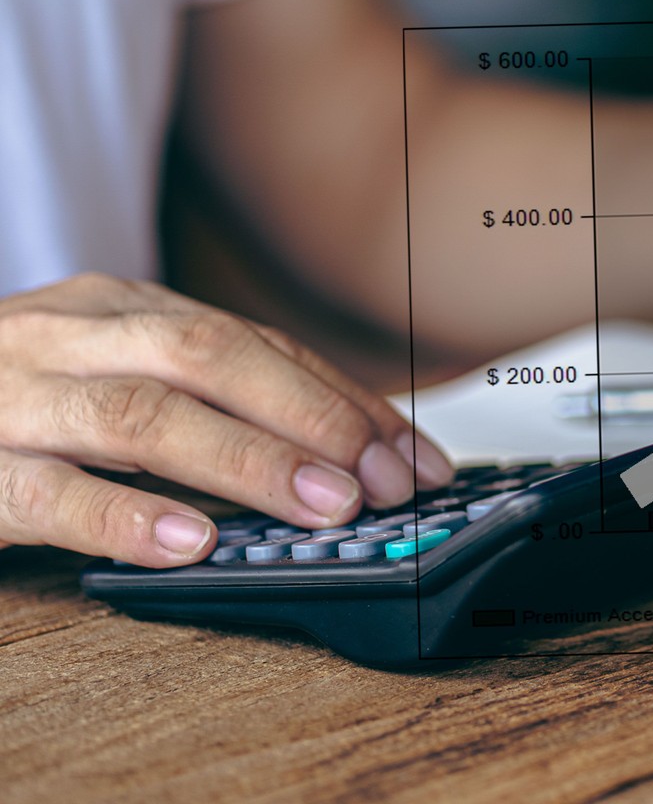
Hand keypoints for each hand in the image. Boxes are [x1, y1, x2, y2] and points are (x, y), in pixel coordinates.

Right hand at [0, 274, 453, 566]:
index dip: (341, 398)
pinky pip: (46, 494)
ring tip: (321, 504)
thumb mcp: (107, 373)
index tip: (413, 455)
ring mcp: (11, 398)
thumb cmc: (9, 400)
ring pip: (141, 415)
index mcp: (116, 307)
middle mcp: (68, 335)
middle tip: (383, 477)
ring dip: (244, 460)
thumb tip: (344, 447)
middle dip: (310, 414)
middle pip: (209, 356)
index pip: (253, 344)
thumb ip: (203, 397)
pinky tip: (188, 543)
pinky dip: (124, 518)